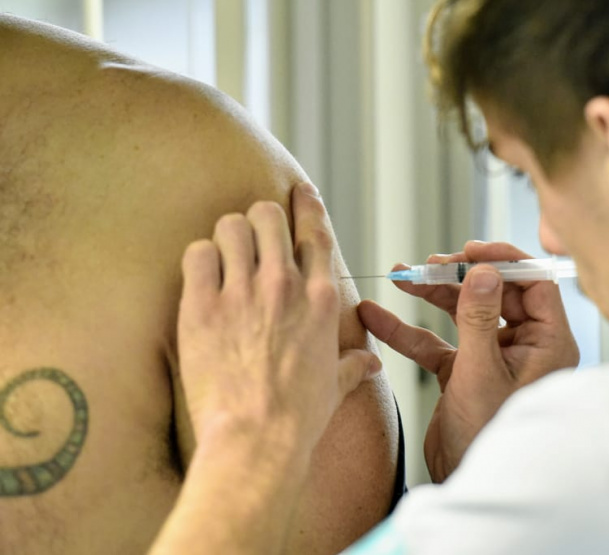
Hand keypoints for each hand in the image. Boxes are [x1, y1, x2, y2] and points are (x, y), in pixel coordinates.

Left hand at [177, 184, 380, 471]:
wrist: (257, 439)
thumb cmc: (298, 417)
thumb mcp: (335, 387)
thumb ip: (353, 366)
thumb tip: (371, 364)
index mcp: (321, 301)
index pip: (315, 232)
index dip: (306, 204)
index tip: (299, 191)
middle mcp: (285, 286)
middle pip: (269, 215)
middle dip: (258, 219)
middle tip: (249, 236)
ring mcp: (243, 292)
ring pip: (231, 226)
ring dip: (226, 236)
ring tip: (222, 255)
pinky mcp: (202, 306)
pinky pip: (197, 253)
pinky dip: (198, 258)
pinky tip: (200, 276)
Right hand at [358, 241, 578, 482]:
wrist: (465, 485)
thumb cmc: (487, 438)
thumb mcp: (480, 372)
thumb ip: (479, 318)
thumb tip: (484, 269)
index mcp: (547, 343)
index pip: (533, 283)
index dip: (502, 261)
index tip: (468, 250)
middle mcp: (525, 347)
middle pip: (494, 293)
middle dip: (458, 275)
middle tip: (427, 264)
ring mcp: (493, 359)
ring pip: (464, 312)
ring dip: (432, 295)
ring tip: (400, 276)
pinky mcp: (465, 373)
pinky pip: (439, 342)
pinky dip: (410, 330)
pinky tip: (378, 317)